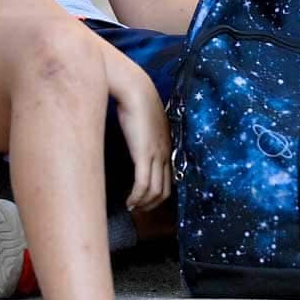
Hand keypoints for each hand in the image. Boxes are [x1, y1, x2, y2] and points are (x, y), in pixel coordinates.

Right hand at [106, 53, 171, 211]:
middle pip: (166, 189)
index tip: (146, 200)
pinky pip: (143, 184)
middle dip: (153, 204)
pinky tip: (129, 201)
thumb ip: (145, 136)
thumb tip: (137, 144)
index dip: (159, 194)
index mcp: (167, 146)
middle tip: (139, 209)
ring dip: (144, 204)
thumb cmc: (137, 102)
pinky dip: (137, 197)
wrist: (136, 90)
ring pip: (156, 191)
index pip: (170, 178)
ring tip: (132, 207)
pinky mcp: (144, 153)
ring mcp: (156, 154)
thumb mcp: (145, 123)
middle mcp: (166, 152)